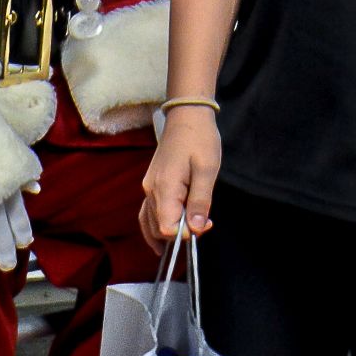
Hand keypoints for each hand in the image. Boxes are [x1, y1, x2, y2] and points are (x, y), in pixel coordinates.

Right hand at [139, 107, 220, 253]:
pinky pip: (147, 212)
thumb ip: (200, 201)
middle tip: (204, 224)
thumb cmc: (200, 139)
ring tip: (186, 238)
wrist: (187, 116)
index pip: (168, 228)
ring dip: (167, 234)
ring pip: (149, 223)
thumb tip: (196, 229)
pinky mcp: (151, 184)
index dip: (187, 233)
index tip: (207, 224)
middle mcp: (151, 190)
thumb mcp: (207, 169)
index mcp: (164, 187)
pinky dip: (154, 227)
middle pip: (158, 228)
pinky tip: (163, 238)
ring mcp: (148, 188)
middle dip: (180, 234)